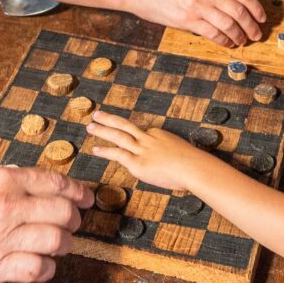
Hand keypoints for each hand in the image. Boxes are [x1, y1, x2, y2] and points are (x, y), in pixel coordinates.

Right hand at [0, 166, 91, 282]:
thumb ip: (11, 181)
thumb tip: (42, 184)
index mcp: (4, 181)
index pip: (56, 183)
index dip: (78, 192)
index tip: (86, 199)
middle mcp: (8, 207)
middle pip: (63, 213)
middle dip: (74, 220)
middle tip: (72, 224)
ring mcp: (3, 238)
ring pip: (56, 241)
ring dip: (64, 245)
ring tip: (59, 246)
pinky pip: (37, 269)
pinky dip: (46, 269)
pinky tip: (42, 266)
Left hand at [85, 110, 215, 194]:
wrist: (194, 168)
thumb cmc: (194, 165)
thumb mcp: (184, 154)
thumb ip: (173, 156)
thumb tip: (173, 165)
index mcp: (159, 134)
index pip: (142, 133)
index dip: (135, 138)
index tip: (128, 139)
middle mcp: (148, 139)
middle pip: (125, 125)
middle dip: (109, 119)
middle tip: (97, 114)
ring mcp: (142, 150)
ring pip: (118, 136)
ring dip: (103, 130)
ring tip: (90, 126)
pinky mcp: (138, 163)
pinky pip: (118, 155)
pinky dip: (105, 151)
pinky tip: (94, 149)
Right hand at [124, 0, 264, 46]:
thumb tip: (229, 4)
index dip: (256, 8)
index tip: (261, 18)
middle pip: (239, 11)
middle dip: (251, 26)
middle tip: (256, 34)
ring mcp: (198, 5)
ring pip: (229, 24)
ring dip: (239, 35)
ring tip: (242, 41)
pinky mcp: (188, 20)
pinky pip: (213, 33)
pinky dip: (224, 41)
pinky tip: (227, 43)